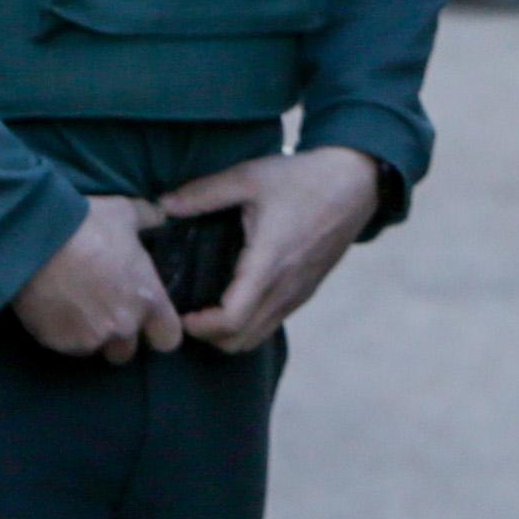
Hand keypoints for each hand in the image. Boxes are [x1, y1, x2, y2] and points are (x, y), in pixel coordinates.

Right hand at [7, 195, 185, 359]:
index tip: (149, 321)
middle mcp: (123, 326)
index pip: (168, 338)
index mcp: (148, 299)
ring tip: (77, 308)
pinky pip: (66, 345)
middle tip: (105, 310)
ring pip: (95, 349)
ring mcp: (89, 338)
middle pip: (128, 350)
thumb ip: (149, 219)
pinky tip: (55, 309)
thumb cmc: (88, 226)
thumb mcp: (127, 212)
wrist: (35, 241)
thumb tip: (161, 216)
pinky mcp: (56, 343)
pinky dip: (63, 333)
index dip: (160, 331)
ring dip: (91, 335)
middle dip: (119, 336)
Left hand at [162, 145, 388, 352]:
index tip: (182, 311)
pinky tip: (237, 296)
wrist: (357, 181)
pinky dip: (249, 323)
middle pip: (240, 341)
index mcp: (269, 262)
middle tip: (190, 311)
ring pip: (257, 337)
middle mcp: (285, 286)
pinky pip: (272, 322)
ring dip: (229, 333)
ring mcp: (299, 292)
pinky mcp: (307, 290)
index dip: (200, 326)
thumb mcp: (250, 177)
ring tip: (209, 307)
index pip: (231, 320)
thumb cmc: (303, 178)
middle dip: (209, 335)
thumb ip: (204, 193)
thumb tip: (162, 206)